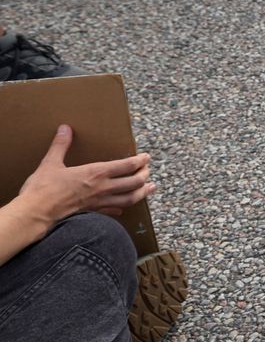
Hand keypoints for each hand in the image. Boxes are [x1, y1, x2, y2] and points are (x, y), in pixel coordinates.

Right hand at [11, 125, 153, 225]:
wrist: (36, 213)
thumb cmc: (42, 188)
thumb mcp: (50, 163)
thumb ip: (60, 145)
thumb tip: (65, 128)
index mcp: (95, 173)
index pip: (126, 166)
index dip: (139, 161)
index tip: (146, 157)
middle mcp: (102, 188)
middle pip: (133, 182)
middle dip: (144, 176)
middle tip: (148, 171)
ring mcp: (99, 202)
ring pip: (129, 199)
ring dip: (142, 193)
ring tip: (151, 189)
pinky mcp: (92, 213)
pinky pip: (112, 211)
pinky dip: (121, 208)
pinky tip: (123, 209)